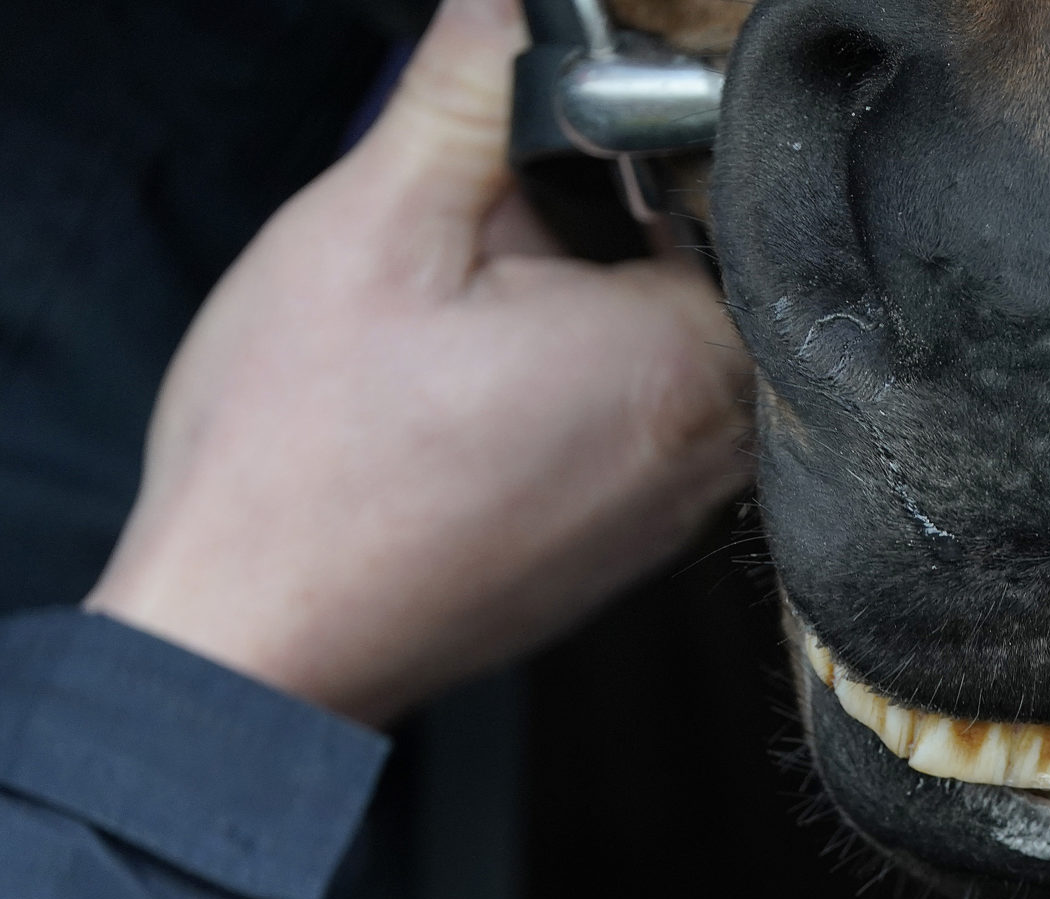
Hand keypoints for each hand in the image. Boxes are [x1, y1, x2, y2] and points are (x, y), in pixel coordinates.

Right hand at [87, 0, 751, 727]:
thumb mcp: (376, 228)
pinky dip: (583, 396)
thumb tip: (508, 13)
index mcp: (682, 365)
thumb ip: (465, 97)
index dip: (667, 163)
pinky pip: (638, 441)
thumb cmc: (306, 459)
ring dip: (602, 318)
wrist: (254, 636)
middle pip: (719, 295)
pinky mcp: (617, 558)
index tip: (586, 148)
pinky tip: (483, 390)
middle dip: (631, 236)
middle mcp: (705, 456)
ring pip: (676, 371)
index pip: (746, 218)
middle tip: (521, 224)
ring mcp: (667, 520)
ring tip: (491, 309)